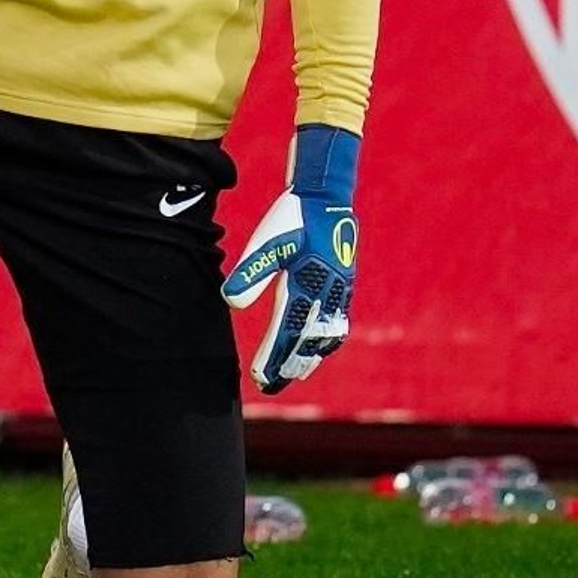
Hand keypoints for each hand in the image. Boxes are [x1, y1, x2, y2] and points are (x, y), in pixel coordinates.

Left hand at [222, 124, 358, 394]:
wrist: (326, 192)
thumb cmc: (292, 215)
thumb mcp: (267, 240)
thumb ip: (252, 272)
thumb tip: (233, 304)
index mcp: (306, 285)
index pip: (287, 333)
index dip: (273, 358)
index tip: (259, 378)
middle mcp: (327, 293)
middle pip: (307, 342)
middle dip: (289, 366)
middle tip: (269, 385)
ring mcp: (339, 290)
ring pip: (326, 336)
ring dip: (309, 358)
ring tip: (293, 374)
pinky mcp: (344, 283)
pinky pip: (338, 322)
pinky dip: (326, 341)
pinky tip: (318, 346)